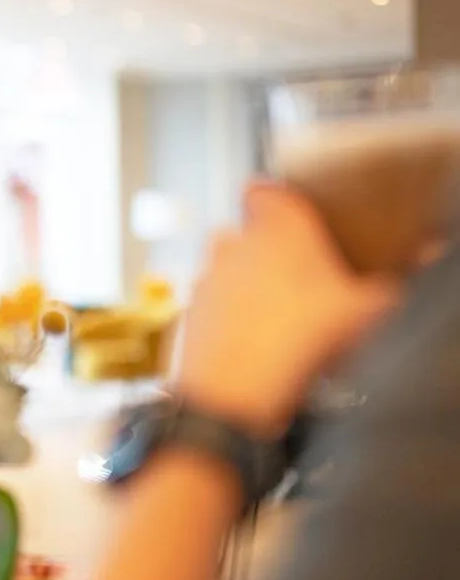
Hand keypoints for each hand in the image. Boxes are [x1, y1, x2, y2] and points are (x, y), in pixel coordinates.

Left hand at [174, 181, 399, 437]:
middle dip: (266, 251)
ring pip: (224, 270)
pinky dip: (227, 320)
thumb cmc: (295, 336)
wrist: (236, 388)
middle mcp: (232, 244)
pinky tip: (254, 343)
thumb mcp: (363, 310)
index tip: (292, 214)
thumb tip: (387, 289)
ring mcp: (206, 278)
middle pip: (244, 232)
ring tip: (278, 317)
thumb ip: (380, 291)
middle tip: (297, 278)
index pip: (263, 190)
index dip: (276, 200)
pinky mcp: (191, 315)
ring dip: (244, 287)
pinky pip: (211, 308)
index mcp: (276, 225)